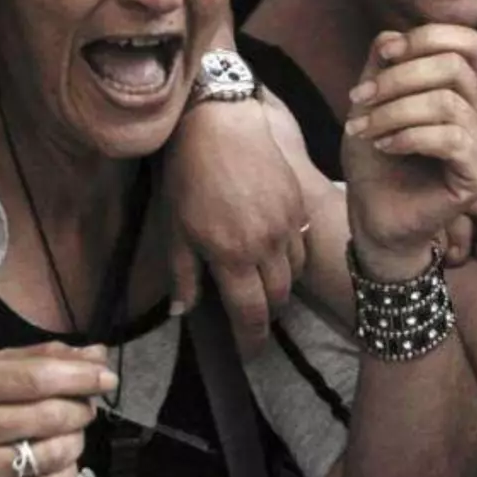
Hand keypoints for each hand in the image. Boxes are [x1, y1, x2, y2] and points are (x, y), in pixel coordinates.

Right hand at [0, 343, 113, 476]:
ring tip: (70, 436)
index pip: (35, 376)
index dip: (80, 376)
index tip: (108, 377)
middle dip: (81, 409)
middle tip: (86, 410)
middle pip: (49, 414)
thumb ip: (43, 360)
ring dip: (77, 441)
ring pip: (54, 452)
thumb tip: (98, 354)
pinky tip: (58, 463)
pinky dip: (68, 471)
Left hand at [165, 96, 310, 351]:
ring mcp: (286, 222)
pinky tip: (274, 255)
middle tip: (252, 323)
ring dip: (279, 289)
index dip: (251, 341)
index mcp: (232, 255)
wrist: (220, 122)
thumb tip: (184, 312)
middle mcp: (265, 244)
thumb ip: (184, 275)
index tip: (248, 354)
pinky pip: (301, 243)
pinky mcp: (297, 203)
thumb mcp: (175, 228)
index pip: (250, 314)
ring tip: (262, 289)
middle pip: (277, 299)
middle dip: (266, 318)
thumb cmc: (189, 173)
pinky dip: (290, 259)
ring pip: (293, 273)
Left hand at [342, 26, 476, 279]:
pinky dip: (410, 137)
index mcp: (461, 89)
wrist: (374, 216)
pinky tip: (385, 146)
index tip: (384, 55)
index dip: (425, 37)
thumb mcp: (371, 103)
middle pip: (455, 66)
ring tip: (364, 130)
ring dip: (394, 111)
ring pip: (448, 103)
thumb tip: (391, 37)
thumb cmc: (376, 160)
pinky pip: (451, 139)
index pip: (466, 42)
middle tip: (359, 99)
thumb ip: (382, 67)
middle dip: (398, 77)